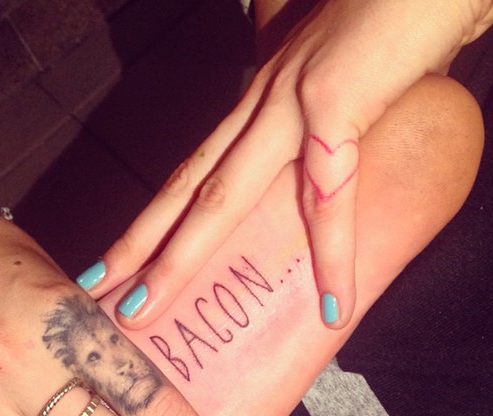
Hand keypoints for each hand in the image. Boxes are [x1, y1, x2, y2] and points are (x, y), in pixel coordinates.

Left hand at [83, 0, 492, 328]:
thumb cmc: (394, 18)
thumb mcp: (344, 81)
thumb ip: (322, 125)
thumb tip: (328, 167)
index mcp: (260, 103)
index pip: (194, 173)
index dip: (155, 221)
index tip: (121, 262)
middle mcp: (261, 103)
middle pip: (186, 189)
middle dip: (137, 247)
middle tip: (97, 296)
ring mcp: (292, 101)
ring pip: (223, 194)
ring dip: (178, 257)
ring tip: (141, 310)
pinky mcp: (337, 97)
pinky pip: (330, 191)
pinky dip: (332, 254)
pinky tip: (333, 307)